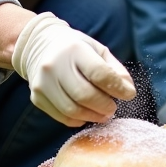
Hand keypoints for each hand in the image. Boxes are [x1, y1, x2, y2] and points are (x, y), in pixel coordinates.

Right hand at [12, 12, 135, 126]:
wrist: (39, 46)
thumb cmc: (75, 48)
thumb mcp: (97, 50)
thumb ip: (115, 69)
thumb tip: (128, 90)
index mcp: (74, 49)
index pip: (99, 73)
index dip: (117, 87)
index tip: (128, 94)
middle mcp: (55, 65)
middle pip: (85, 95)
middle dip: (104, 105)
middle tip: (113, 108)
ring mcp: (43, 83)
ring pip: (72, 110)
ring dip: (93, 116)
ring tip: (103, 114)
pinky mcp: (36, 97)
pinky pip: (61, 117)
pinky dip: (78, 120)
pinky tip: (86, 114)